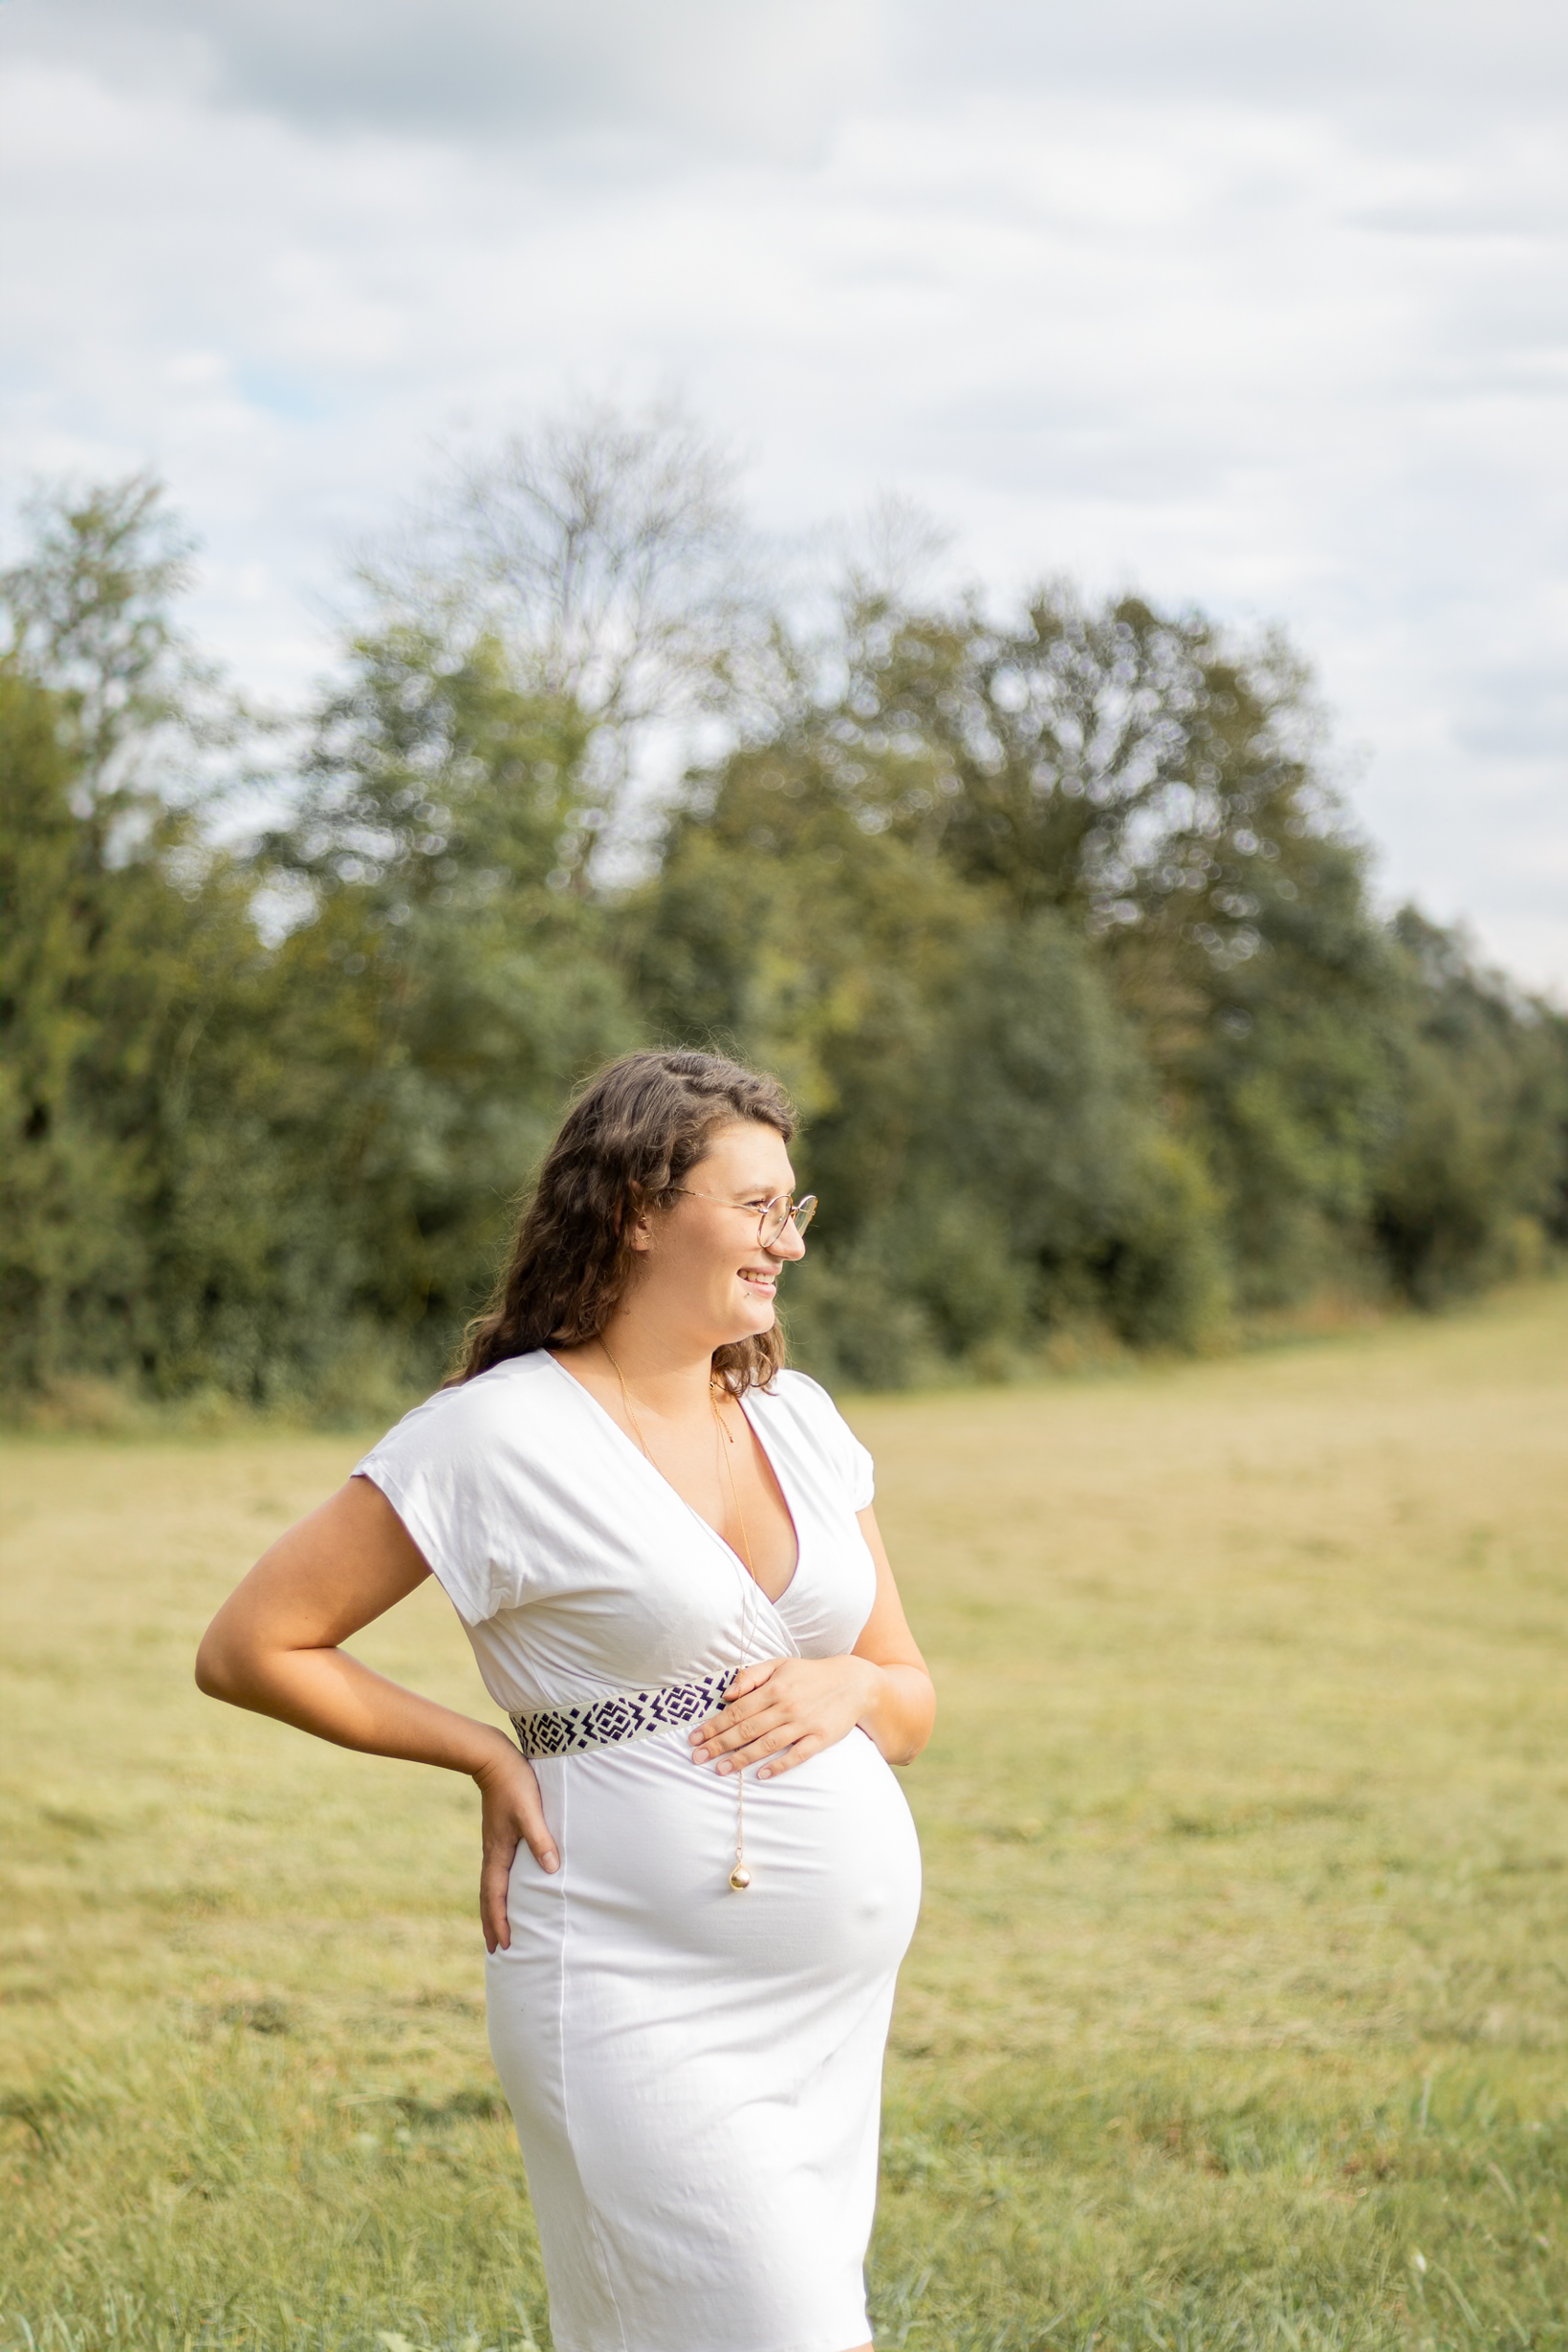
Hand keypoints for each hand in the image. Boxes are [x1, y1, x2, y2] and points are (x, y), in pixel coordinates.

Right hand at [474, 1735, 558, 1952]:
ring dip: (493, 1909)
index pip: (495, 1896)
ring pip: (490, 1885)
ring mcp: (494, 1845)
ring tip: (497, 1928)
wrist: (493, 1759)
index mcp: (497, 1852)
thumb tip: (551, 1869)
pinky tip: (508, 1889)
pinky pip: (496, 1873)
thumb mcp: (530, 1810)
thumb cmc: (515, 1783)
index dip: (500, 1921)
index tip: (505, 1945)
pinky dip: (497, 1890)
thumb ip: (540, 1838)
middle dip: (492, 1924)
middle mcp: (492, 1853)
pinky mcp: (499, 1836)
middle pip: (488, 1897)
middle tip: (496, 1950)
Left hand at [689, 1655, 882, 1780]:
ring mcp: (804, 1723)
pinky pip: (797, 1755)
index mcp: (774, 1688)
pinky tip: (761, 1775)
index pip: (737, 1711)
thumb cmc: (810, 1674)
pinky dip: (779, 1765)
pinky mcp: (820, 1738)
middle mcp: (786, 1706)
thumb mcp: (780, 1664)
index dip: (713, 1725)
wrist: (854, 1682)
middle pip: (746, 1729)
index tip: (694, 1738)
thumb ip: (751, 1676)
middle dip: (719, 1744)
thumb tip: (726, 1694)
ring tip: (720, 1769)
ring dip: (741, 1758)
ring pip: (767, 1744)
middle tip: (697, 1758)